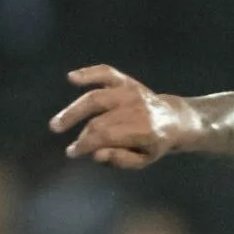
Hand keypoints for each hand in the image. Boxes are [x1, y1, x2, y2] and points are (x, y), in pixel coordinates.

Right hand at [50, 65, 207, 168]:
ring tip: (57, 123)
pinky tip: (72, 78)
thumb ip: (121, 160)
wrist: (175, 119)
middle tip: (68, 146)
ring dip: (74, 110)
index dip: (86, 145)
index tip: (72, 152)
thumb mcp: (143, 160)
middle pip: (99, 121)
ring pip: (97, 98)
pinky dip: (89, 74)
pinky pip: (106, 73)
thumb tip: (96, 154)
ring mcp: (131, 92)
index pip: (106, 136)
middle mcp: (137, 109)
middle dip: (81, 134)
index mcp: (144, 131)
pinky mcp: (126, 81)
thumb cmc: (155, 143)